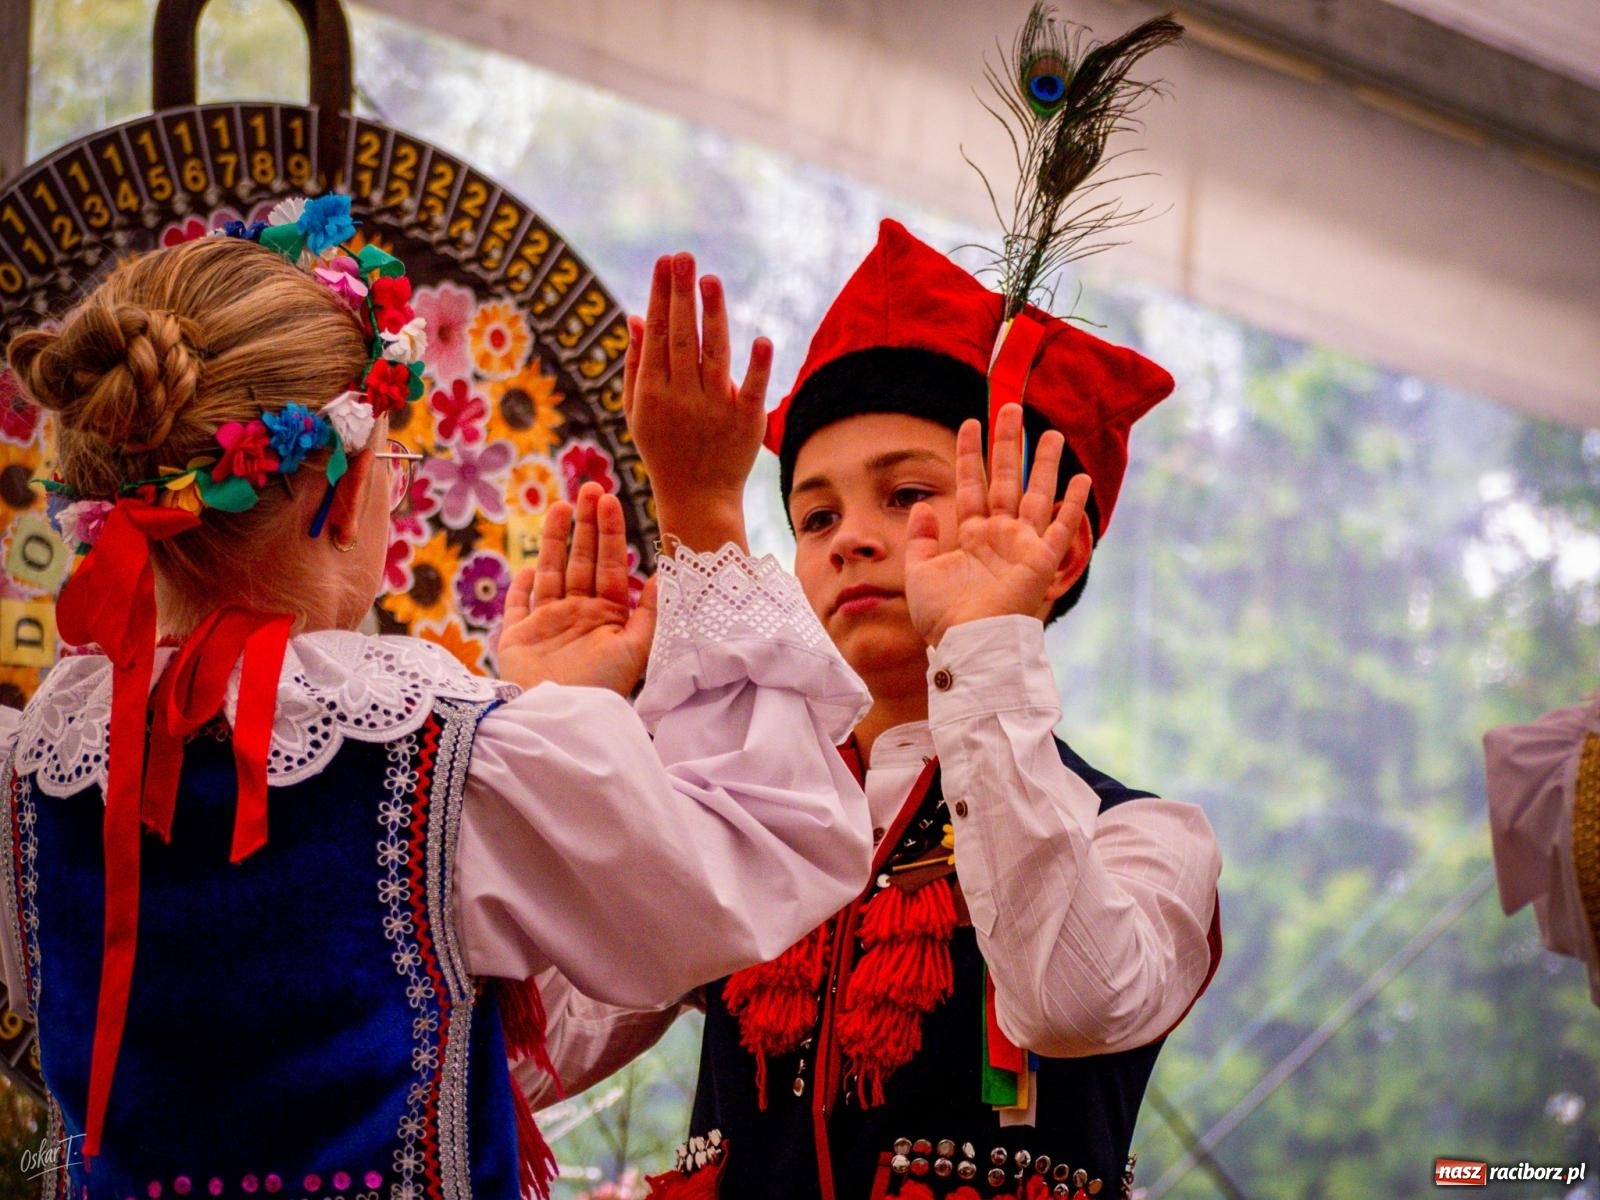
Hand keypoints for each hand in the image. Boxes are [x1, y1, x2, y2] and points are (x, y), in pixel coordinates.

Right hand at [495, 482, 657, 693]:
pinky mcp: (518, 638)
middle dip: (585, 524)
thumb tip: (661, 577)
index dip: (609, 531)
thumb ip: (648, 614)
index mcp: (606, 615)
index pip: (609, 564)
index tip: (610, 499)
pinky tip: (528, 566)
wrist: (560, 717)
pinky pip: (519, 607)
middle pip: (580, 561)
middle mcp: (578, 615)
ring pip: (551, 573)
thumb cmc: (601, 687)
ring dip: (556, 541)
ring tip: (561, 506)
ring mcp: (547, 625)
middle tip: (589, 488)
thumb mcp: (636, 650)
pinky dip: (522, 587)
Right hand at [623, 252, 771, 551]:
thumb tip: (636, 316)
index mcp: (653, 392)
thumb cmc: (663, 449)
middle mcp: (681, 398)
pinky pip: (751, 390)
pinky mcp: (745, 422)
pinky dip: (756, 367)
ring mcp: (714, 410)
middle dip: (681, 296)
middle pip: (682, 339)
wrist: (696, 498)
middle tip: (683, 257)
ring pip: (714, 356)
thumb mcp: (637, 411)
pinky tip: (760, 339)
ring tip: (711, 280)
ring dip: (713, 316)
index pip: (658, 336)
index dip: (661, 298)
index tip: (664, 263)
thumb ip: (636, 364)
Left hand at [904, 404, 1091, 646]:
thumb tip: (923, 503)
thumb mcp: (919, 573)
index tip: (970, 422)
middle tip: (1012, 408)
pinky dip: (1072, 504)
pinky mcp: (1041, 561)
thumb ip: (921, 538)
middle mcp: (999, 535)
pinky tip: (1081, 479)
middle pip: (1006, 478)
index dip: (970, 454)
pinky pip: (1060, 527)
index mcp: (971, 536)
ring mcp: (1022, 545)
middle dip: (1008, 443)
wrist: (967, 644)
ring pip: (1036, 493)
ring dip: (1043, 463)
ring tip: (1050, 432)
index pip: (972, 484)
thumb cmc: (942, 617)